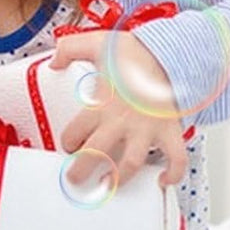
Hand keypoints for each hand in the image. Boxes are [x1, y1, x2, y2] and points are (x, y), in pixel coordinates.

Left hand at [49, 29, 187, 188]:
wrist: (173, 52)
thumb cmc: (138, 51)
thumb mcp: (97, 43)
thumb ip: (70, 49)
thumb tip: (53, 61)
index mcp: (101, 105)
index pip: (74, 132)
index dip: (68, 141)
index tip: (69, 145)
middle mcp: (122, 121)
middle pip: (96, 154)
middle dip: (81, 170)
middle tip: (75, 178)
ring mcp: (147, 130)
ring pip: (130, 164)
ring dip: (119, 179)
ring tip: (109, 186)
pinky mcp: (170, 131)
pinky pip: (176, 159)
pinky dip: (173, 174)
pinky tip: (164, 179)